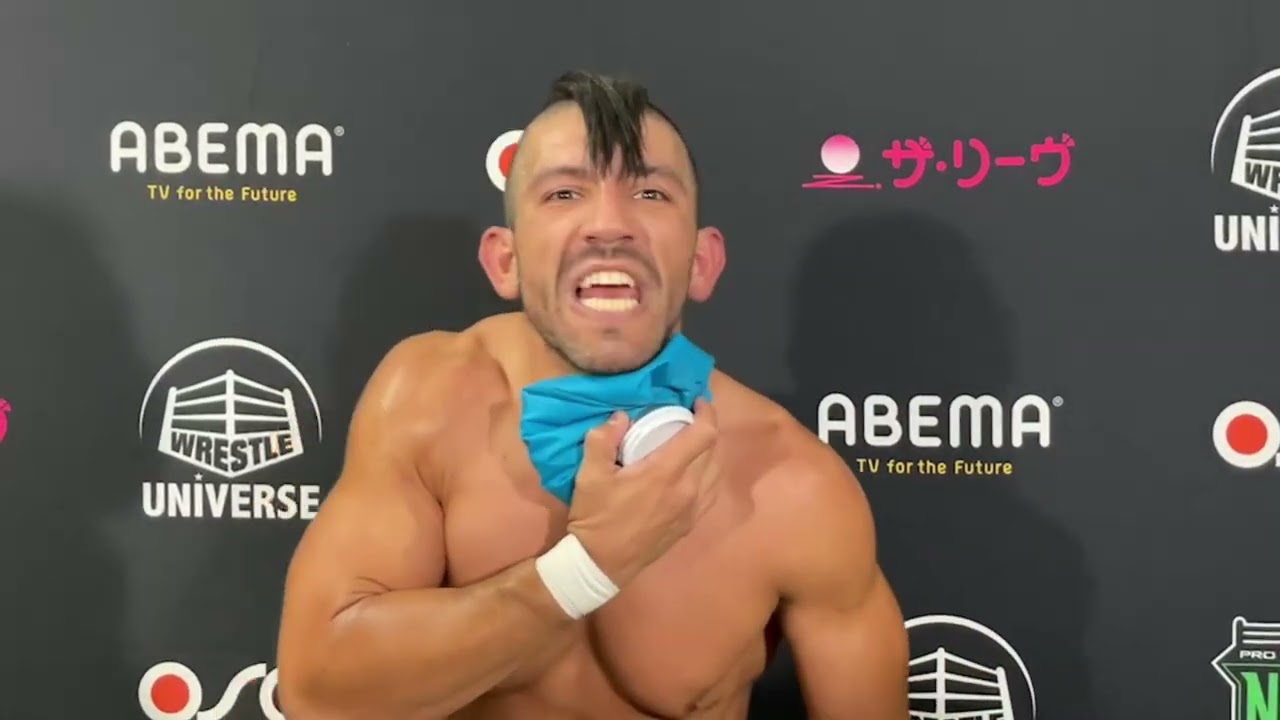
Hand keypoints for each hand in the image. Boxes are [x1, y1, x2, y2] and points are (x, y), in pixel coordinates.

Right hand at [566, 398, 719, 586]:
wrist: (601, 564)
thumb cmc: (596, 518)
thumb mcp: (590, 475)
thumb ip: (603, 440)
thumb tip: (620, 417)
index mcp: (666, 473)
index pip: (704, 435)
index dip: (707, 412)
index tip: (697, 401)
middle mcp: (688, 490)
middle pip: (712, 450)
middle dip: (705, 429)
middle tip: (687, 419)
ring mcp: (692, 510)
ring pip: (715, 472)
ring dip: (708, 453)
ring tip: (689, 444)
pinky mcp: (690, 525)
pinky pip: (710, 492)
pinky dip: (707, 475)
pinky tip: (690, 473)